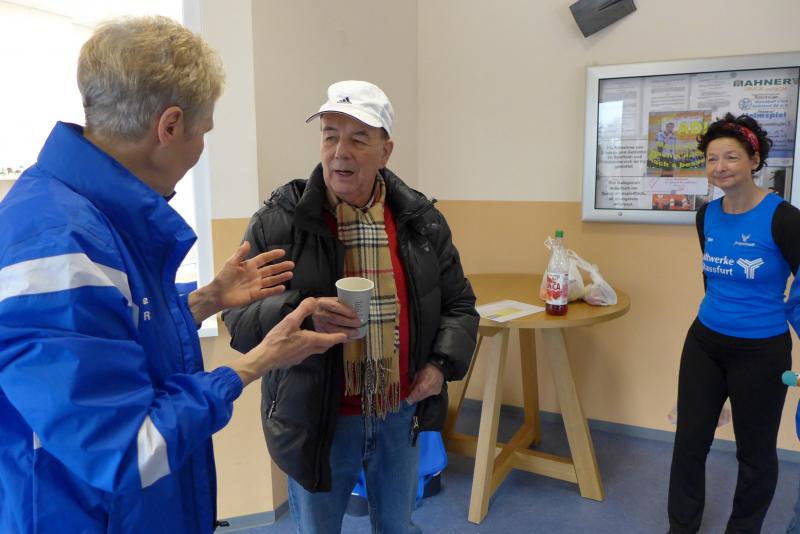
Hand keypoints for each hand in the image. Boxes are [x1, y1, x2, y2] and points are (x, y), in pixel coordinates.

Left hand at [210, 241, 293, 309]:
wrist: (218, 293)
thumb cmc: (223, 277)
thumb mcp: (231, 263)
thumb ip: (240, 253)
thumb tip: (247, 242)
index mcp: (249, 265)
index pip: (264, 259)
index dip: (272, 255)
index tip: (282, 252)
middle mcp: (254, 275)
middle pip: (271, 270)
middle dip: (281, 267)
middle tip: (292, 264)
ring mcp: (255, 285)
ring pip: (271, 280)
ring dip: (280, 277)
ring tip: (290, 274)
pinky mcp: (255, 295)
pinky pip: (267, 292)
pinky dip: (274, 290)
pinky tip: (283, 287)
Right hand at [233, 298, 347, 385]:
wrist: (265, 358)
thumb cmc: (278, 340)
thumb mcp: (290, 321)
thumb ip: (302, 310)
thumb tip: (313, 300)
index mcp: (311, 340)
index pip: (330, 339)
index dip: (340, 337)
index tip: (347, 336)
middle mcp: (308, 350)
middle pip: (324, 347)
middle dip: (332, 342)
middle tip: (337, 337)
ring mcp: (301, 357)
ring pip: (316, 351)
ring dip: (321, 345)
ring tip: (321, 340)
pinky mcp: (293, 360)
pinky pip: (305, 354)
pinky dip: (309, 349)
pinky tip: (301, 346)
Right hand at [311, 297, 361, 337]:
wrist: (314, 312)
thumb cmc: (328, 306)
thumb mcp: (333, 300)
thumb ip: (342, 303)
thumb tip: (358, 308)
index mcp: (322, 302)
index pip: (334, 306)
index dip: (345, 311)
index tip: (355, 314)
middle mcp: (319, 313)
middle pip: (334, 318)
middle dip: (348, 322)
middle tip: (358, 324)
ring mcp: (318, 324)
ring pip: (332, 329)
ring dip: (346, 332)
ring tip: (355, 332)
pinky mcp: (319, 332)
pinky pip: (331, 337)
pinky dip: (340, 339)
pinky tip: (347, 338)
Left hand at [406, 363, 443, 403]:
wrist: (439, 369)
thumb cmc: (426, 370)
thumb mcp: (417, 375)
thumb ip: (413, 385)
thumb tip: (409, 391)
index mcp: (422, 386)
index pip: (414, 396)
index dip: (410, 399)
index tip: (406, 400)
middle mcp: (428, 391)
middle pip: (419, 398)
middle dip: (414, 398)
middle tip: (410, 398)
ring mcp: (433, 392)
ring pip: (424, 397)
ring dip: (419, 397)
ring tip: (415, 395)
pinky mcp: (437, 392)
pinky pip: (429, 395)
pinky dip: (425, 394)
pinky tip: (423, 391)